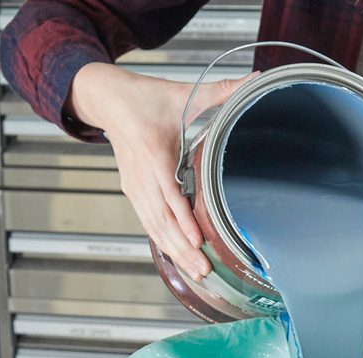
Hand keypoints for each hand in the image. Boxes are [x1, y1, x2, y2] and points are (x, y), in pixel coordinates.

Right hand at [68, 63, 257, 280]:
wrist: (107, 100)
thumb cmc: (145, 98)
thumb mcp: (183, 93)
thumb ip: (221, 91)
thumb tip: (255, 80)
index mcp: (153, 151)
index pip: (169, 193)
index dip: (183, 219)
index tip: (198, 240)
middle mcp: (141, 174)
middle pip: (162, 219)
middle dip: (183, 248)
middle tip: (204, 270)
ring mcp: (134, 186)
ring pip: (153, 226)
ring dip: (175, 251)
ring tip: (197, 272)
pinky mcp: (133, 192)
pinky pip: (148, 222)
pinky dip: (164, 242)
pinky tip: (180, 260)